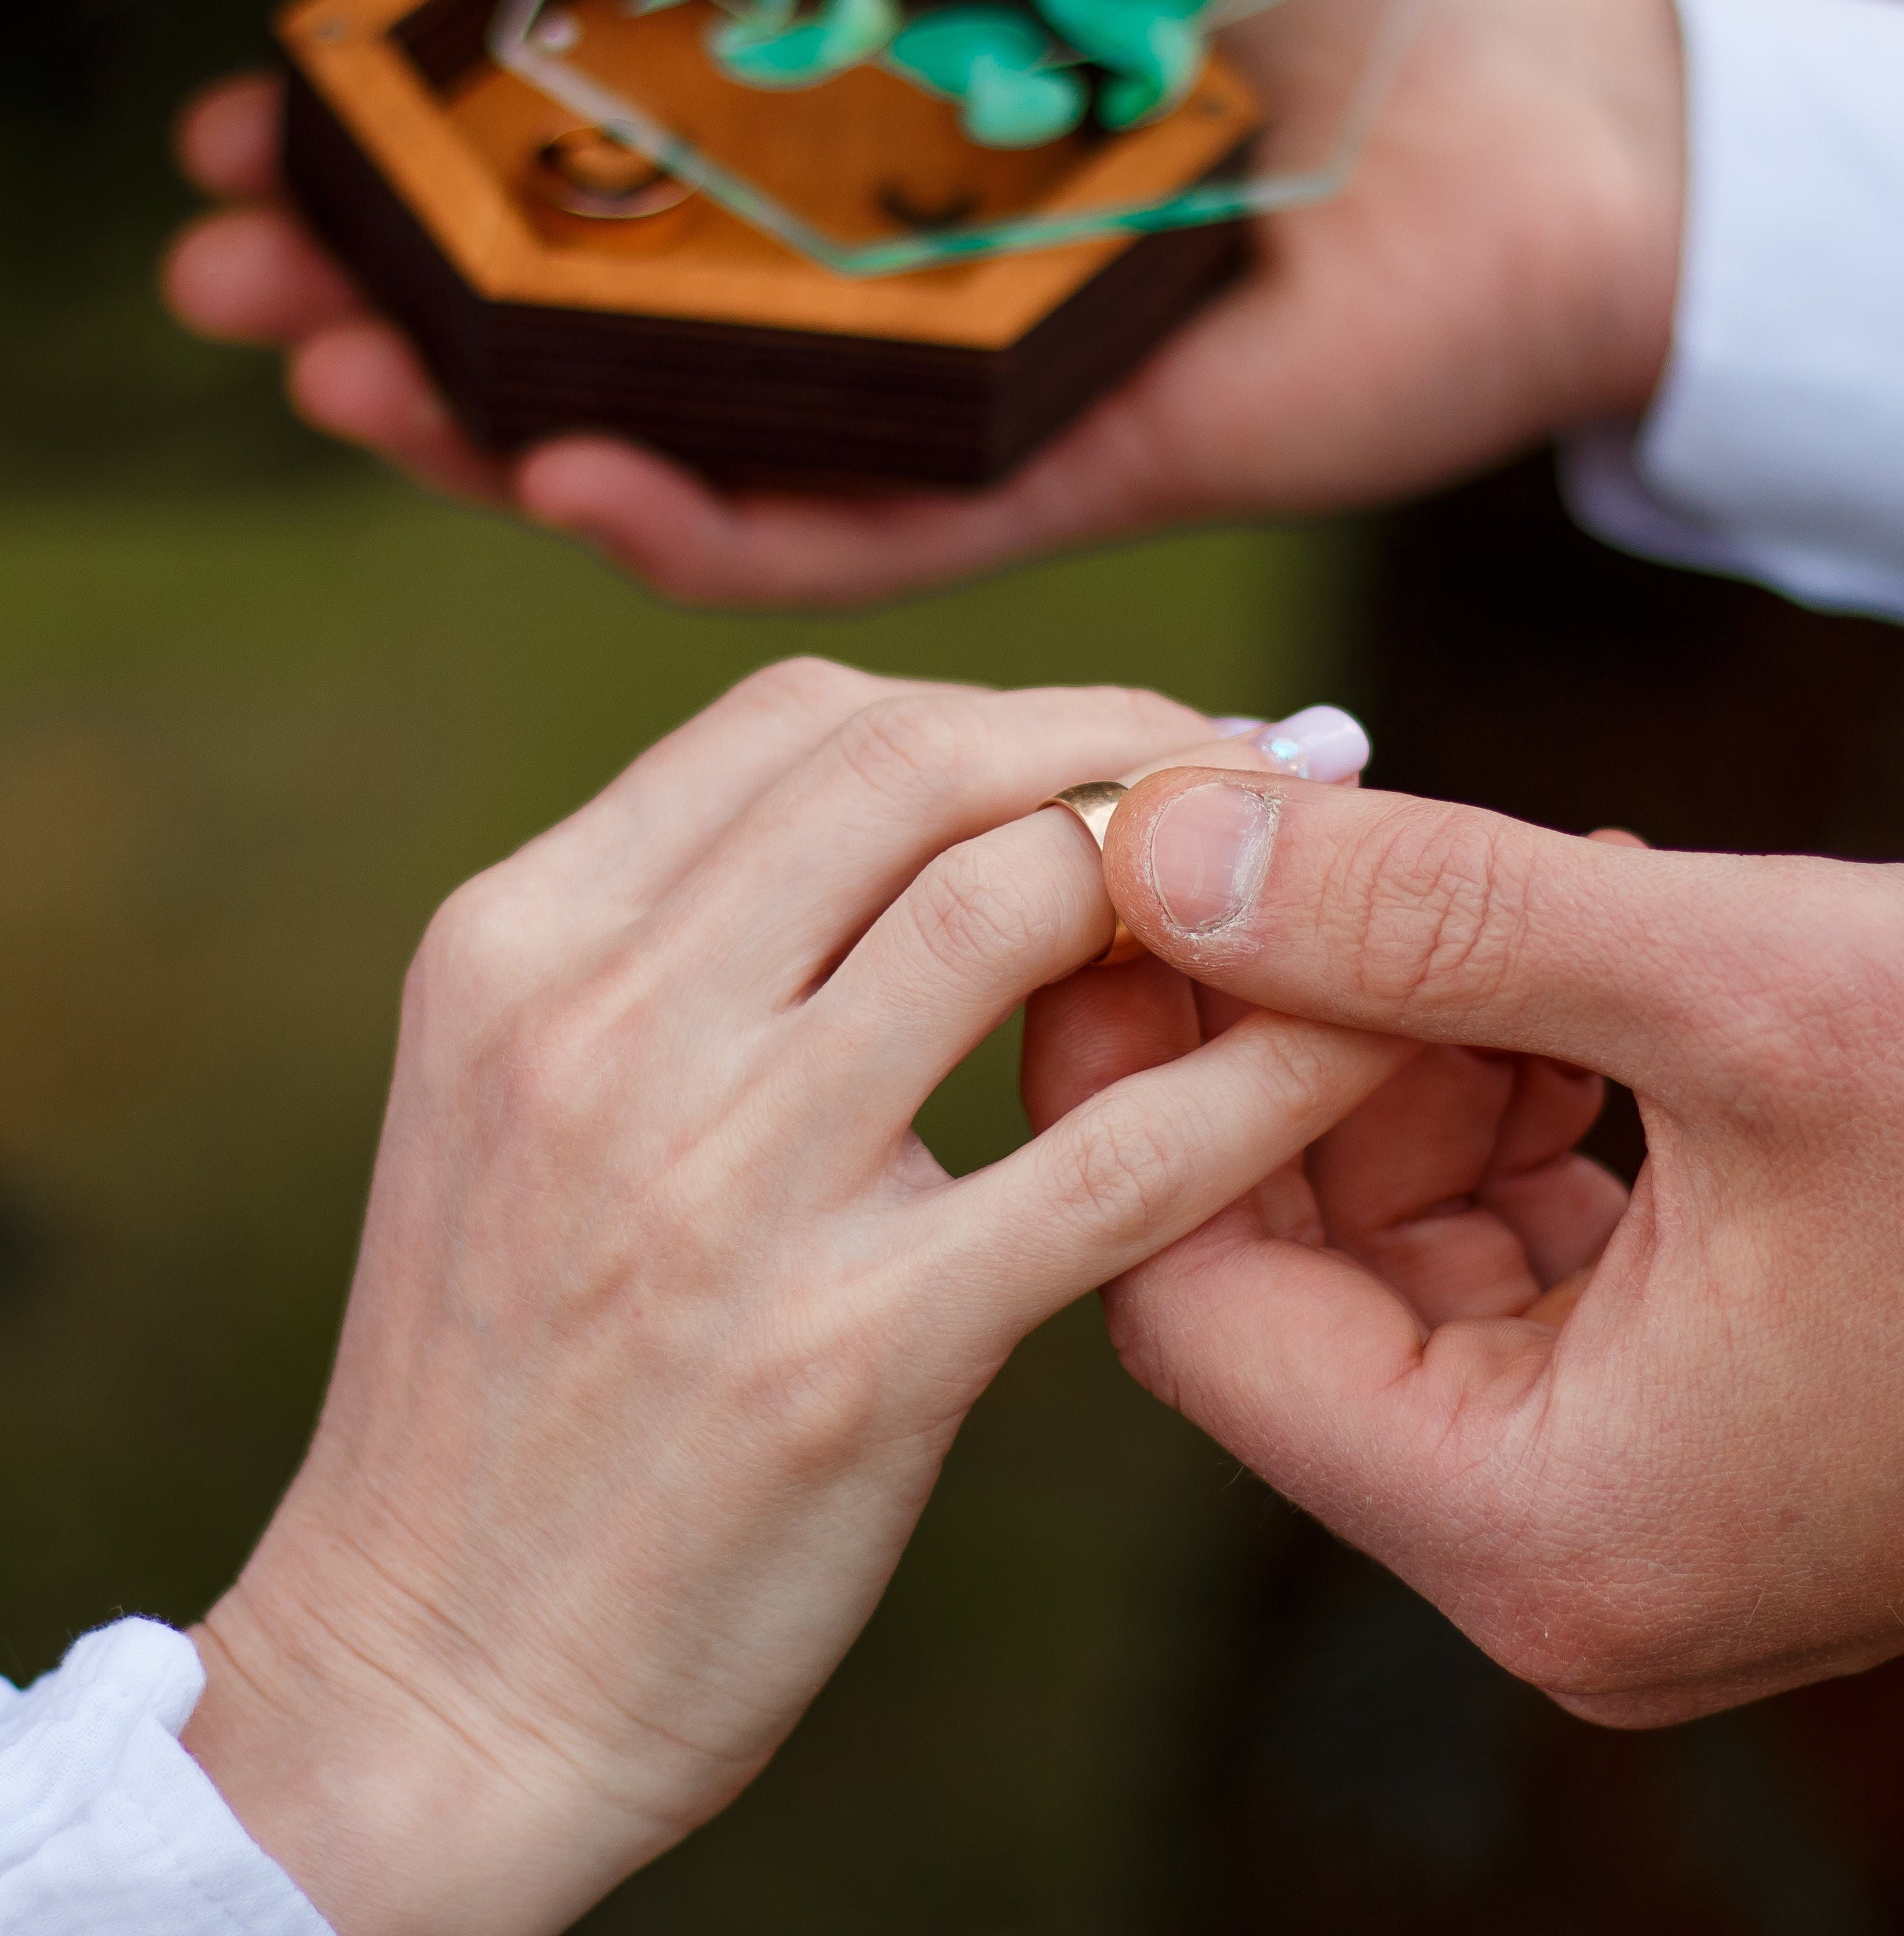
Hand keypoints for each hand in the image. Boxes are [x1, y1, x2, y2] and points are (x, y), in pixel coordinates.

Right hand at [164, 0, 1683, 606]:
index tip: (267, 130)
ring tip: (337, 377)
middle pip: (595, 330)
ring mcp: (950, 403)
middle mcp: (874, 290)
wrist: (1556, 112)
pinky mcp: (1045, 492)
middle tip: (236, 279)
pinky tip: (563, 472)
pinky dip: (702, 522)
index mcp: (852, 141)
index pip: (592, 176)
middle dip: (396, 310)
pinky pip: (849, 531)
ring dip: (492, 429)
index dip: (419, 160)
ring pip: (684, 453)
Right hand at [180, 664, 1401, 1935]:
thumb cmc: (507, 1377)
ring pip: (1011, 905)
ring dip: (1194, 881)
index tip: (1123, 747)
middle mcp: (601, 1027)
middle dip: (1119, 744)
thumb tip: (922, 822)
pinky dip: (1268, 1079)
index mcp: (518, 943)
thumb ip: (680, 941)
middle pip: (911, 764)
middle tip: (1253, 779)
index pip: (798, 720)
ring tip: (1298, 909)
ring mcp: (718, 1187)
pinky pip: (1116, 1157)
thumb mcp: (521, 1094)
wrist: (436, 1672)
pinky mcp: (848, 1355)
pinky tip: (1367, 1049)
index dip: (1001, 707)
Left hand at [1030, 763, 1903, 1727]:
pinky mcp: (1679, 1399)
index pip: (1188, 1306)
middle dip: (1286, 1041)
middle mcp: (1558, 1548)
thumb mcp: (1740, 987)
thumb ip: (1428, 913)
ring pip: (1387, 1234)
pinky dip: (1505, 1082)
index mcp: (1544, 1531)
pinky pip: (1504, 1233)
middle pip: (1281, 1268)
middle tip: (1298, 847)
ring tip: (1511, 897)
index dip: (1141, 1082)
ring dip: (1408, 1043)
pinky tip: (1581, 962)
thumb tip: (1164, 839)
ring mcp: (1619, 1481)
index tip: (1137, 890)